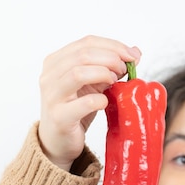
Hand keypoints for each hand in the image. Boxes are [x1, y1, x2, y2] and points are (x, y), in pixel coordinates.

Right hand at [38, 35, 141, 169]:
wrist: (58, 142)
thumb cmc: (75, 111)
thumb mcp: (93, 84)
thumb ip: (109, 67)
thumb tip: (135, 53)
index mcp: (55, 62)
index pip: (86, 42)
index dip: (113, 46)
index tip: (132, 56)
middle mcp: (49, 76)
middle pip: (83, 54)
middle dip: (111, 59)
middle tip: (125, 70)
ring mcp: (52, 96)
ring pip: (79, 73)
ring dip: (104, 74)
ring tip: (115, 83)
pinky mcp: (59, 117)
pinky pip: (84, 103)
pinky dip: (100, 100)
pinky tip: (105, 103)